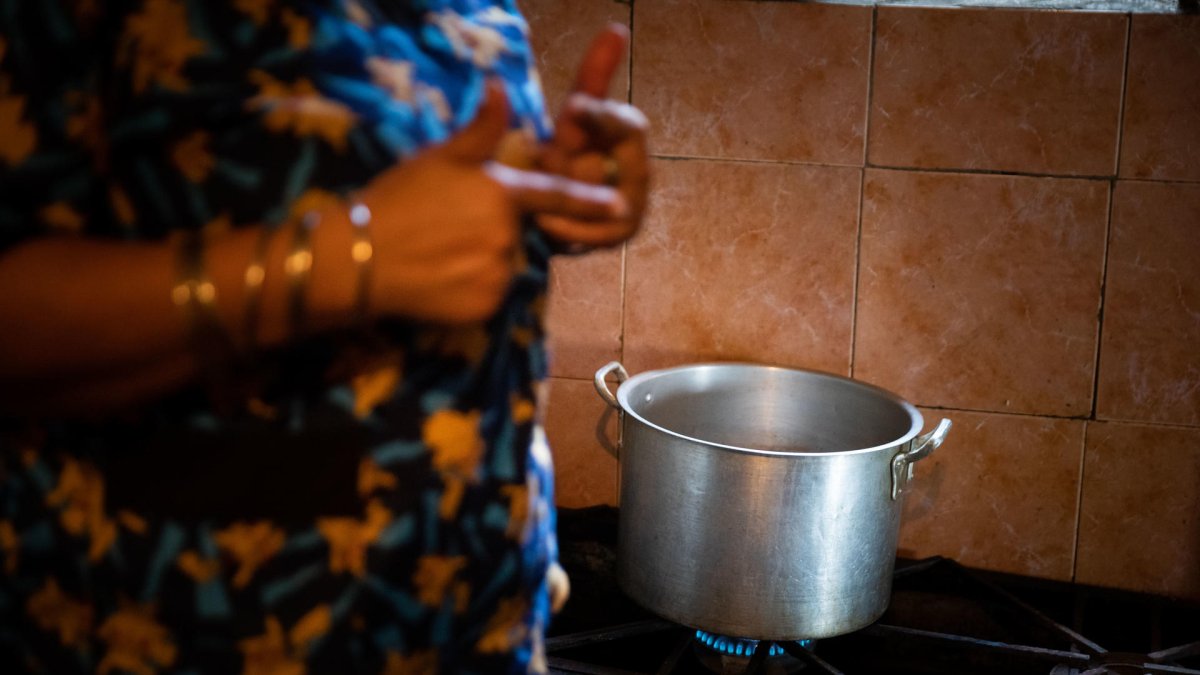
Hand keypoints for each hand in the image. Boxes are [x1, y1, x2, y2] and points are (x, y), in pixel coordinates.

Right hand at [362, 81, 626, 323]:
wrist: (356, 259)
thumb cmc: (396, 200)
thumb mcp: (438, 158)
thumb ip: (480, 130)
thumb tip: (499, 86)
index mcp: (500, 194)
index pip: (554, 195)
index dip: (587, 200)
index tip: (619, 205)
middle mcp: (507, 235)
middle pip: (517, 235)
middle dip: (494, 232)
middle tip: (449, 229)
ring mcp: (497, 274)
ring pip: (504, 267)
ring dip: (483, 262)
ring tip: (440, 255)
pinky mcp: (484, 307)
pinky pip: (489, 296)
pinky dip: (472, 291)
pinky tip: (439, 280)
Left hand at [536, 24, 649, 249]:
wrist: (549, 208)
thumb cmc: (564, 154)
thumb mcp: (574, 117)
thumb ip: (596, 75)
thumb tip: (618, 28)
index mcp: (627, 140)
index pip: (627, 126)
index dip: (602, 117)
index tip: (573, 106)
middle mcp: (638, 176)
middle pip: (614, 173)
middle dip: (579, 167)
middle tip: (547, 159)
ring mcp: (630, 210)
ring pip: (601, 205)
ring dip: (569, 200)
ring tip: (539, 190)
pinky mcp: (611, 238)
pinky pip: (588, 234)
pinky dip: (565, 228)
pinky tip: (542, 222)